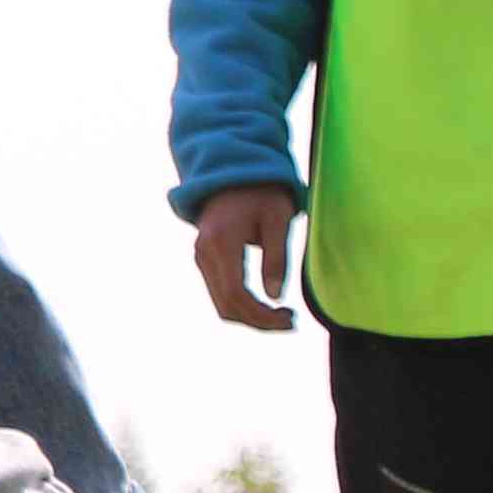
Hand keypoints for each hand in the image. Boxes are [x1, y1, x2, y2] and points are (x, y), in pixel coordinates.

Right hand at [192, 185, 301, 332]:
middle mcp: (204, 253)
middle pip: (226, 306)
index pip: (236, 294)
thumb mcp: (278, 219)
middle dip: (259, 321)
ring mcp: (201, 257)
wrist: (231, 171)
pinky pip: (219, 293)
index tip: (290, 319)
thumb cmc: (262, 193)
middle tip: (291, 321)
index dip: (263, 315)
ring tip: (282, 315)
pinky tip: (265, 303)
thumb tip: (275, 297)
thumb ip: (277, 258)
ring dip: (250, 316)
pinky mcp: (204, 258)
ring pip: (220, 304)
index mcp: (222, 242)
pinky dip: (241, 305)